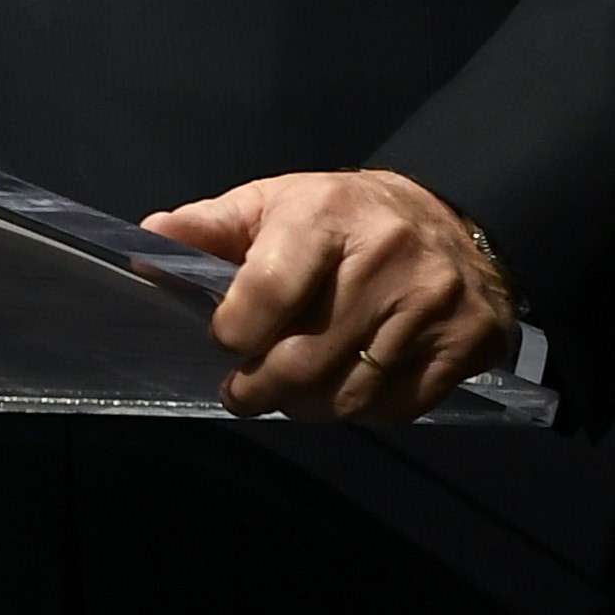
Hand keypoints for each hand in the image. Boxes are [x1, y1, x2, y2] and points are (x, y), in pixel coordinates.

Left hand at [142, 170, 515, 423]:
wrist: (457, 217)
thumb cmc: (345, 216)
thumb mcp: (276, 203)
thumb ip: (211, 226)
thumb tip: (147, 240)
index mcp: (326, 217)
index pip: (265, 295)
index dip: (232, 333)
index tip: (223, 342)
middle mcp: (384, 260)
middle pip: (302, 360)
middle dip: (257, 389)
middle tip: (241, 392)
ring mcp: (431, 305)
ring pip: (347, 395)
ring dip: (305, 408)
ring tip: (289, 395)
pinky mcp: (467, 342)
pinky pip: (396, 408)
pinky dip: (360, 411)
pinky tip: (345, 388)